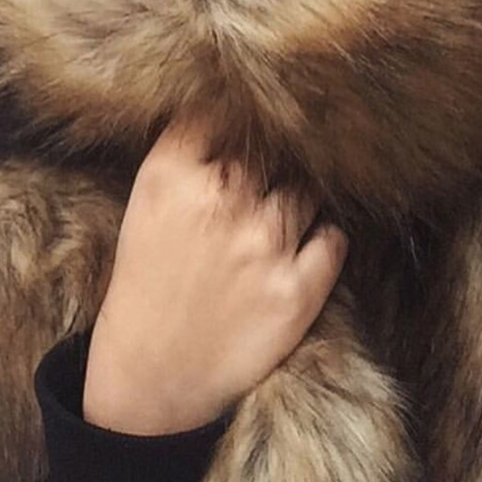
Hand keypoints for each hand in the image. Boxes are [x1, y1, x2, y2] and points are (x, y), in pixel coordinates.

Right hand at [83, 116, 348, 434]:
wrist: (151, 377)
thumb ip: (188, 148)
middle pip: (273, 146)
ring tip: (273, 222)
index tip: (248, 122)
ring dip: (297, 198)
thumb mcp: (148, 200)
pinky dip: (322, 238)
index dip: (240, 114)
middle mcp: (221, 199)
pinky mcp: (297, 291)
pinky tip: (298, 249)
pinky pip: (334, 237)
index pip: (224, 109)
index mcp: (172, 173)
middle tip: (266, 177)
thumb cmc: (148, 279)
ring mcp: (263, 244)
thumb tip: (239, 104)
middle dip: (272, 158)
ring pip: (307, 188)